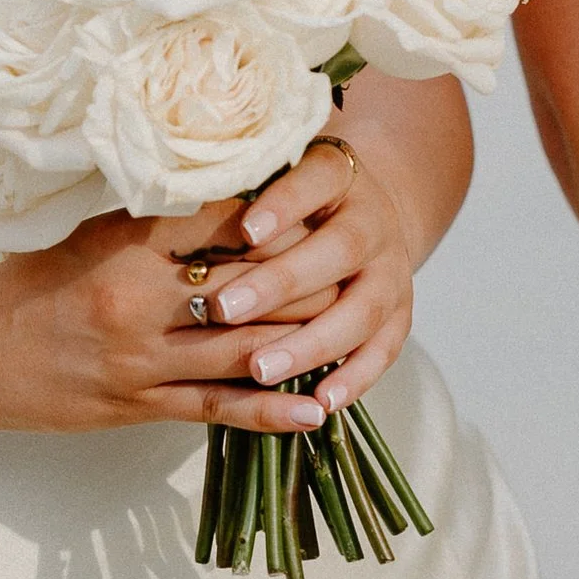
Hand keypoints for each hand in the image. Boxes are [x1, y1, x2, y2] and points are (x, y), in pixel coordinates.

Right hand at [0, 202, 338, 437]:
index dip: (283, 209)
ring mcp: (140, 359)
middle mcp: (138, 300)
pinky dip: (272, 411)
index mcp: (125, 243)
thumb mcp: (82, 232)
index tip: (325, 195)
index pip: (226, 218)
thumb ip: (150, 217)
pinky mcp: (136, 407)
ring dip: (308, 341)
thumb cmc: (18, 283)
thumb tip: (224, 191)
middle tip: (363, 260)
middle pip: (253, 285)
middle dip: (313, 275)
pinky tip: (318, 411)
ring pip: (247, 348)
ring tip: (357, 329)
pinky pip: (217, 410)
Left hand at [194, 131, 415, 413]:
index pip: (316, 180)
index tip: (244, 231)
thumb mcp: (273, 176)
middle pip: (338, 249)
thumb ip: (238, 187)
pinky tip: (319, 401)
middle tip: (224, 309)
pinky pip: (382, 351)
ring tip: (261, 369)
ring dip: (311, 343)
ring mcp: (391, 272)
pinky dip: (353, 378)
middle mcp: (373, 222)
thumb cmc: (293, 200)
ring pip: (361, 310)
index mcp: (339, 176)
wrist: (363, 215)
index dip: (284, 204)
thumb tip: (178, 196)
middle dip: (281, 283)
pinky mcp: (399, 316)